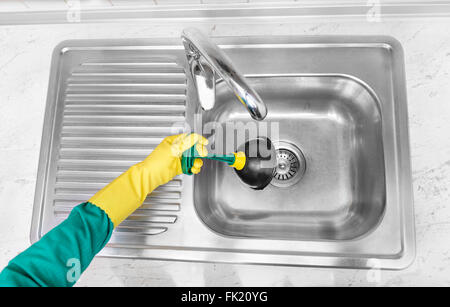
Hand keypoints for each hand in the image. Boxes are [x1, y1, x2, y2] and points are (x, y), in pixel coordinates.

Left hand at [89, 133, 207, 226]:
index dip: (198, 140)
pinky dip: (193, 168)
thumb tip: (195, 138)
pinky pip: (190, 166)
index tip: (205, 143)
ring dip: (197, 161)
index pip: (189, 138)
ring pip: (192, 158)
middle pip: (193, 148)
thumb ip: (185, 144)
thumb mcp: (172, 150)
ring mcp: (178, 158)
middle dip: (198, 153)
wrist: (149, 176)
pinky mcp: (179, 167)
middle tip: (202, 156)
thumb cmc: (156, 163)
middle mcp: (176, 149)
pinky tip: (194, 169)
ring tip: (196, 165)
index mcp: (173, 142)